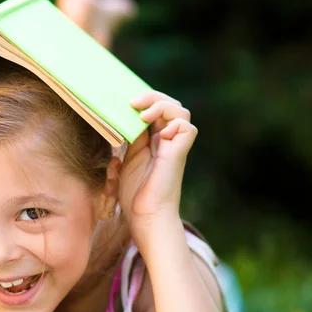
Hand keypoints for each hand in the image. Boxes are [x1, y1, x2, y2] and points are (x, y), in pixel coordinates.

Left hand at [118, 90, 196, 233]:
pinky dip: (172, 122)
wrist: (145, 214)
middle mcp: (167, 140)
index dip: (145, 101)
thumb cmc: (135, 194)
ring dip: (161, 105)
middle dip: (152, 97)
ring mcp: (175, 146)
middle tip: (132, 102)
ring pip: (181, 111)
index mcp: (154, 141)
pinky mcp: (179, 152)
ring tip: (142, 114)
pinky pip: (186, 126)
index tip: (125, 101)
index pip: (155, 110)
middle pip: (170, 105)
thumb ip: (130, 139)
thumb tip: (125, 118)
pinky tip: (156, 131)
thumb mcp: (127, 159)